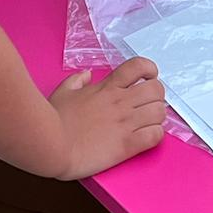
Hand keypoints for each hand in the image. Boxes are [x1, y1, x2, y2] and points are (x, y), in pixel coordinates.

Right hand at [49, 57, 165, 179]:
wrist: (53, 146)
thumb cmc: (55, 118)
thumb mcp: (63, 91)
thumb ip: (77, 80)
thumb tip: (86, 74)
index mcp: (108, 87)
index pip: (139, 66)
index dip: (149, 70)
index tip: (148, 78)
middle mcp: (121, 102)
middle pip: (157, 89)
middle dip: (157, 95)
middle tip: (148, 104)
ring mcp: (125, 123)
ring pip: (160, 112)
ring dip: (158, 116)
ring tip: (149, 122)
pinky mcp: (127, 145)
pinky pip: (155, 136)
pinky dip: (156, 135)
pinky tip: (147, 137)